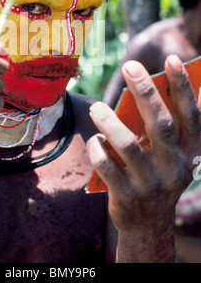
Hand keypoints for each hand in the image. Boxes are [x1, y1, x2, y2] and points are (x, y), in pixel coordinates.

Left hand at [87, 55, 200, 260]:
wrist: (148, 225)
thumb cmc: (159, 175)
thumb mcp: (177, 155)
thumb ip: (178, 125)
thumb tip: (187, 86)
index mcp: (189, 152)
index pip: (191, 115)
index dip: (183, 87)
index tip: (172, 59)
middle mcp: (173, 167)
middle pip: (160, 124)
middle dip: (145, 92)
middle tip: (130, 66)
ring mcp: (149, 183)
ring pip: (128, 146)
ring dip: (110, 122)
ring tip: (97, 108)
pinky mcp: (126, 196)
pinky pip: (107, 167)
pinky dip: (97, 150)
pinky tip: (94, 140)